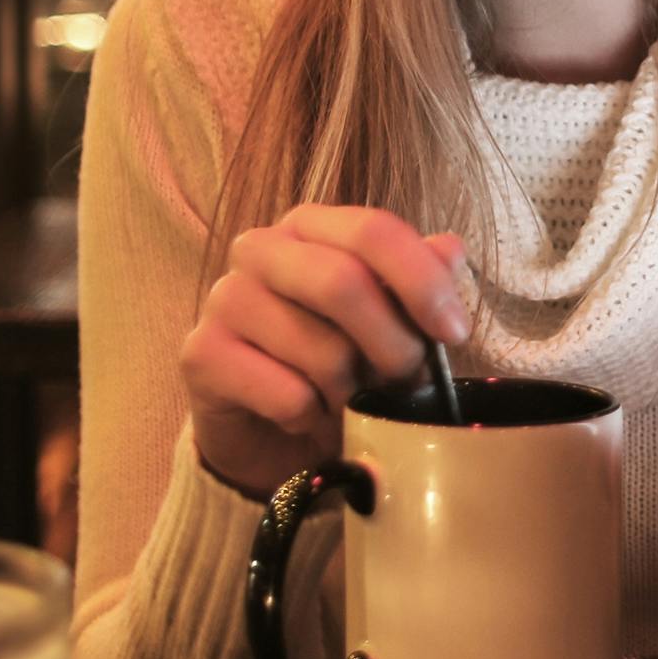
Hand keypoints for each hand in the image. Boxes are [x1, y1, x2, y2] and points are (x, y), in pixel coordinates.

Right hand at [182, 204, 471, 498]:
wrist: (271, 432)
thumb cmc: (338, 363)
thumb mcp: (392, 320)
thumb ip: (423, 280)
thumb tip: (449, 250)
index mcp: (310, 226)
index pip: (372, 230)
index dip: (422, 281)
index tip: (455, 332)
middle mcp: (260, 249)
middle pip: (343, 283)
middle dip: (393, 345)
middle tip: (407, 381)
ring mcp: (224, 298)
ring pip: (319, 349)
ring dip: (352, 390)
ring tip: (347, 398)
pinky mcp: (201, 355)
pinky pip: (287, 394)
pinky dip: (312, 416)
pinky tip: (305, 414)